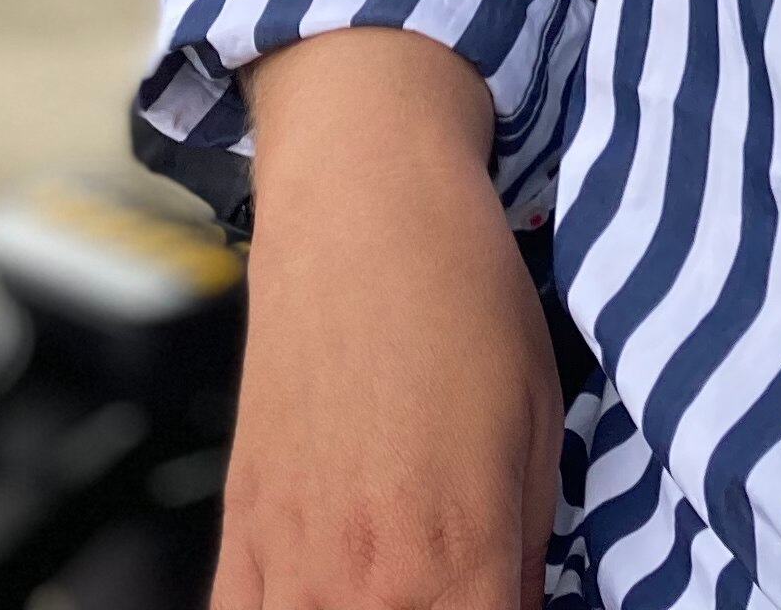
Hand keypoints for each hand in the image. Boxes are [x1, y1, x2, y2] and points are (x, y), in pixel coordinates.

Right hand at [213, 29, 566, 609]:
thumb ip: (527, 554)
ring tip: (404, 582)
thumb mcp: (540, 432)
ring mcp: (289, 567)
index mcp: (457, 564)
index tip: (518, 601)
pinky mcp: (240, 535)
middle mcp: (363, 586)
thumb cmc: (462, 299)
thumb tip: (524, 604)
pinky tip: (332, 595)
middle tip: (464, 581)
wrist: (363, 210)